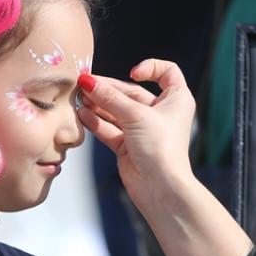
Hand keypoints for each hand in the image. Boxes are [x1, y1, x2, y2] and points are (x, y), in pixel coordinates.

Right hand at [77, 59, 196, 213]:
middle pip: (131, 93)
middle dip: (108, 89)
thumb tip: (88, 81)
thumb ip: (110, 97)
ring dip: (98, 104)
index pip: (167, 73)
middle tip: (85, 84)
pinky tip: (82, 114)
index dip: (151, 68)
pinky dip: (96, 121)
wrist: (160, 187)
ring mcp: (143, 130)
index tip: (133, 73)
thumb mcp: (135, 115)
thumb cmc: (161, 148)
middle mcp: (160, 113)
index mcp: (176, 100)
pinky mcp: (128, 146)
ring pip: (117, 111)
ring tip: (79, 98)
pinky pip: (110, 128)